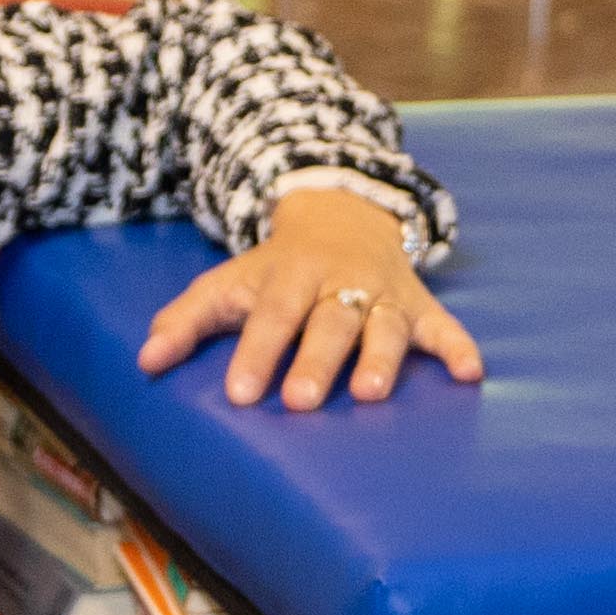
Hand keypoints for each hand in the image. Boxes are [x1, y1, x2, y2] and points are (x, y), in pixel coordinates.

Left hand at [136, 187, 485, 409]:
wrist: (343, 213)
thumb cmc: (276, 269)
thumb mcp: (229, 282)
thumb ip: (187, 320)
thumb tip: (144, 362)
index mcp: (289, 274)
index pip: (271, 314)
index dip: (255, 352)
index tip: (239, 393)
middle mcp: (340, 281)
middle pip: (329, 321)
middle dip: (315, 361)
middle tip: (299, 401)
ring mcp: (384, 292)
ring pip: (384, 324)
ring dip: (381, 357)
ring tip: (370, 394)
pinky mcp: (419, 304)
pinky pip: (443, 325)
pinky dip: (458, 347)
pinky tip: (471, 375)